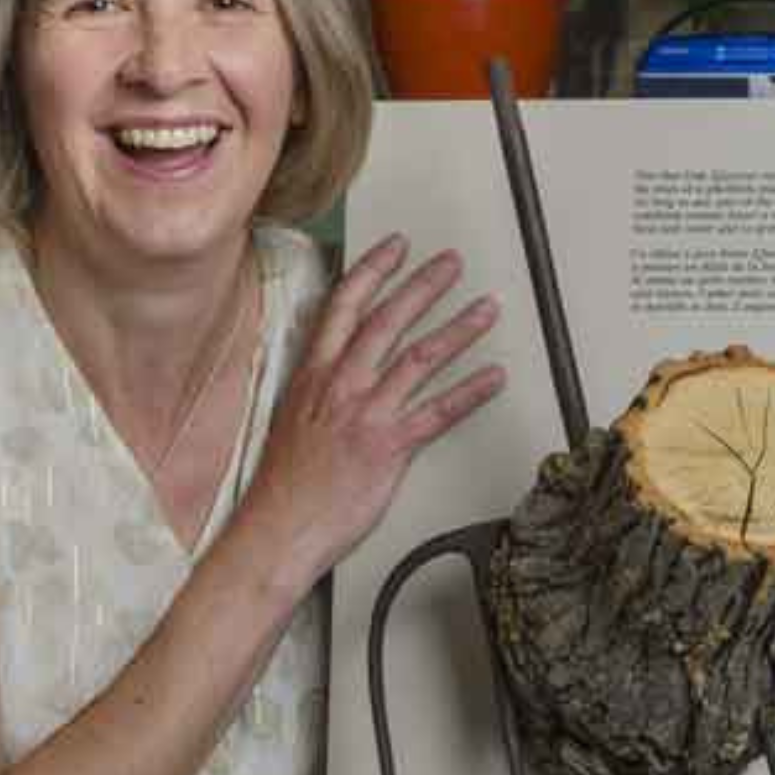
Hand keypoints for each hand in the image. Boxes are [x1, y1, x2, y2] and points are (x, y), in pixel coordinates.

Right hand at [243, 233, 504, 578]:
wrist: (280, 528)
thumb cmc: (285, 483)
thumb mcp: (294, 416)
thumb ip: (321, 386)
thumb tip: (342, 366)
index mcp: (314, 374)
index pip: (345, 306)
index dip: (374, 270)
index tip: (396, 247)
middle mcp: (341, 386)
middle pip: (389, 320)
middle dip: (424, 285)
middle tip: (452, 264)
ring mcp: (367, 414)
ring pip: (420, 358)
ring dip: (459, 329)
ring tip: (486, 309)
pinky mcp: (389, 447)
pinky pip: (439, 412)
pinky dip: (471, 392)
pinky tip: (493, 377)